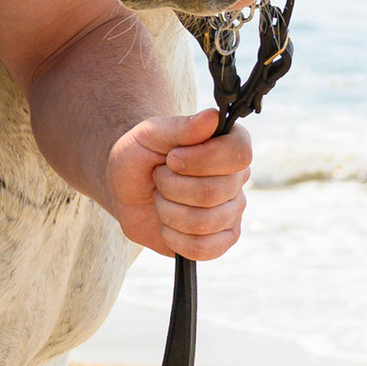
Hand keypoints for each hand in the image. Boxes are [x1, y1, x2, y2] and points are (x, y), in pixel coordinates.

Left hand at [103, 106, 251, 261]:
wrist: (128, 188)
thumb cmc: (141, 155)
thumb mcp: (149, 134)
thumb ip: (180, 126)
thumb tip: (212, 117)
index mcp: (229, 144)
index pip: (238, 153)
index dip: (201, 160)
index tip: (172, 158)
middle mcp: (238, 177)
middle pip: (213, 192)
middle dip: (171, 187)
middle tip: (159, 178)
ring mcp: (233, 211)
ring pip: (204, 222)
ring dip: (168, 212)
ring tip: (161, 199)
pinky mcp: (222, 239)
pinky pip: (204, 249)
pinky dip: (174, 238)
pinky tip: (166, 225)